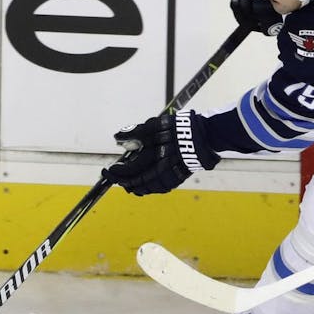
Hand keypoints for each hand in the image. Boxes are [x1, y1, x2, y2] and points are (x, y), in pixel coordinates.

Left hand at [103, 110, 219, 195]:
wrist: (203, 134)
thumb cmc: (178, 128)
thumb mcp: (154, 125)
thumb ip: (134, 132)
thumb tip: (117, 138)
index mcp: (154, 157)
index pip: (130, 170)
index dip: (117, 172)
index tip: (109, 169)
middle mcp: (162, 170)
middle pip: (138, 184)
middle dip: (124, 182)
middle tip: (114, 177)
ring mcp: (172, 175)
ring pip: (149, 188)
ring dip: (136, 187)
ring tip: (128, 183)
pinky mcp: (179, 177)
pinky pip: (161, 187)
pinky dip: (150, 187)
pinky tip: (145, 184)